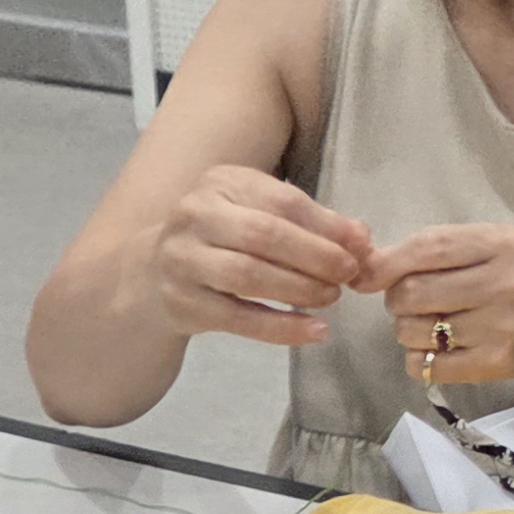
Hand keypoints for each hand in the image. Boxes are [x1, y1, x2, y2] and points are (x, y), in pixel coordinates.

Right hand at [150, 168, 376, 347]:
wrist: (152, 275)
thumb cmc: (223, 239)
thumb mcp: (260, 215)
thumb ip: (311, 222)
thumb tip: (361, 238)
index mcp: (221, 182)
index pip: (282, 200)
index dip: (327, 225)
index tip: (362, 246)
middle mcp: (195, 215)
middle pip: (265, 235)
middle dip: (316, 257)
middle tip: (349, 274)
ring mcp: (183, 259)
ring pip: (248, 275)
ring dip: (300, 289)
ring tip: (332, 297)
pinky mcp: (182, 302)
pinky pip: (238, 318)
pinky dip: (281, 327)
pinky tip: (314, 331)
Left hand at [368, 222, 513, 388]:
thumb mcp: (490, 248)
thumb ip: (435, 250)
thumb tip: (364, 268)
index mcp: (502, 244)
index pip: (428, 248)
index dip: (387, 262)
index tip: (364, 275)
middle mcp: (505, 283)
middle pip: (412, 292)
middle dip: (398, 299)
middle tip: (413, 302)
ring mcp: (501, 327)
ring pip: (414, 330)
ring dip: (408, 329)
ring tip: (430, 325)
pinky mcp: (494, 364)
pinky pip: (426, 365)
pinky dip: (419, 359)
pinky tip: (437, 350)